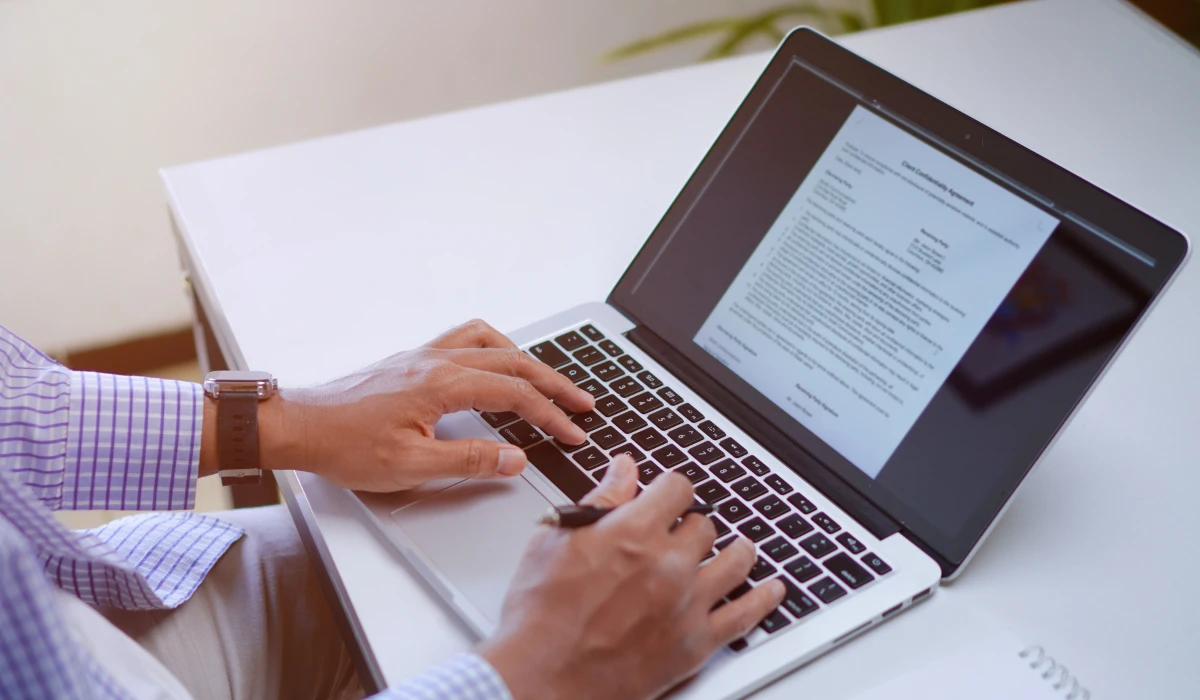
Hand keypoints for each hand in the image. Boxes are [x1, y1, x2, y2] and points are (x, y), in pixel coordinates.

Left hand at [228, 319, 595, 490]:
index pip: (514, 393)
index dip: (550, 415)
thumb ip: (468, 461)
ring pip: (491, 341)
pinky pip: (465, 338)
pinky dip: (495, 348)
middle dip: (554, 383)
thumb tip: (515, 458)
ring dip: (526, 358)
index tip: (574, 432)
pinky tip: (497, 365)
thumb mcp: (410, 467)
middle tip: (583, 402)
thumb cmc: (344, 445)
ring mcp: (423, 355)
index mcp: (440, 384)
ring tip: (548, 380)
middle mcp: (436, 360)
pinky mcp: (412, 360)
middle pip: (513, 360)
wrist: (298, 425)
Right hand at [478, 456, 785, 699]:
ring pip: (736, 561)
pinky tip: (773, 590)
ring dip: (738, 550)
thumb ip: (599, 500)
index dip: (672, 490)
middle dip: (691, 526)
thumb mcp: (557, 540)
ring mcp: (686, 603)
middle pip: (704, 525)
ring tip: (740, 549)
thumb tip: (623, 469)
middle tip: (683, 536)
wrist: (542, 676)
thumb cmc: (540, 613)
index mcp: (633, 530)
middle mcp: (667, 562)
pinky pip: (745, 615)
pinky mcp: (695, 643)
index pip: (677, 488)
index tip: (671, 497)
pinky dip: (764, 599)